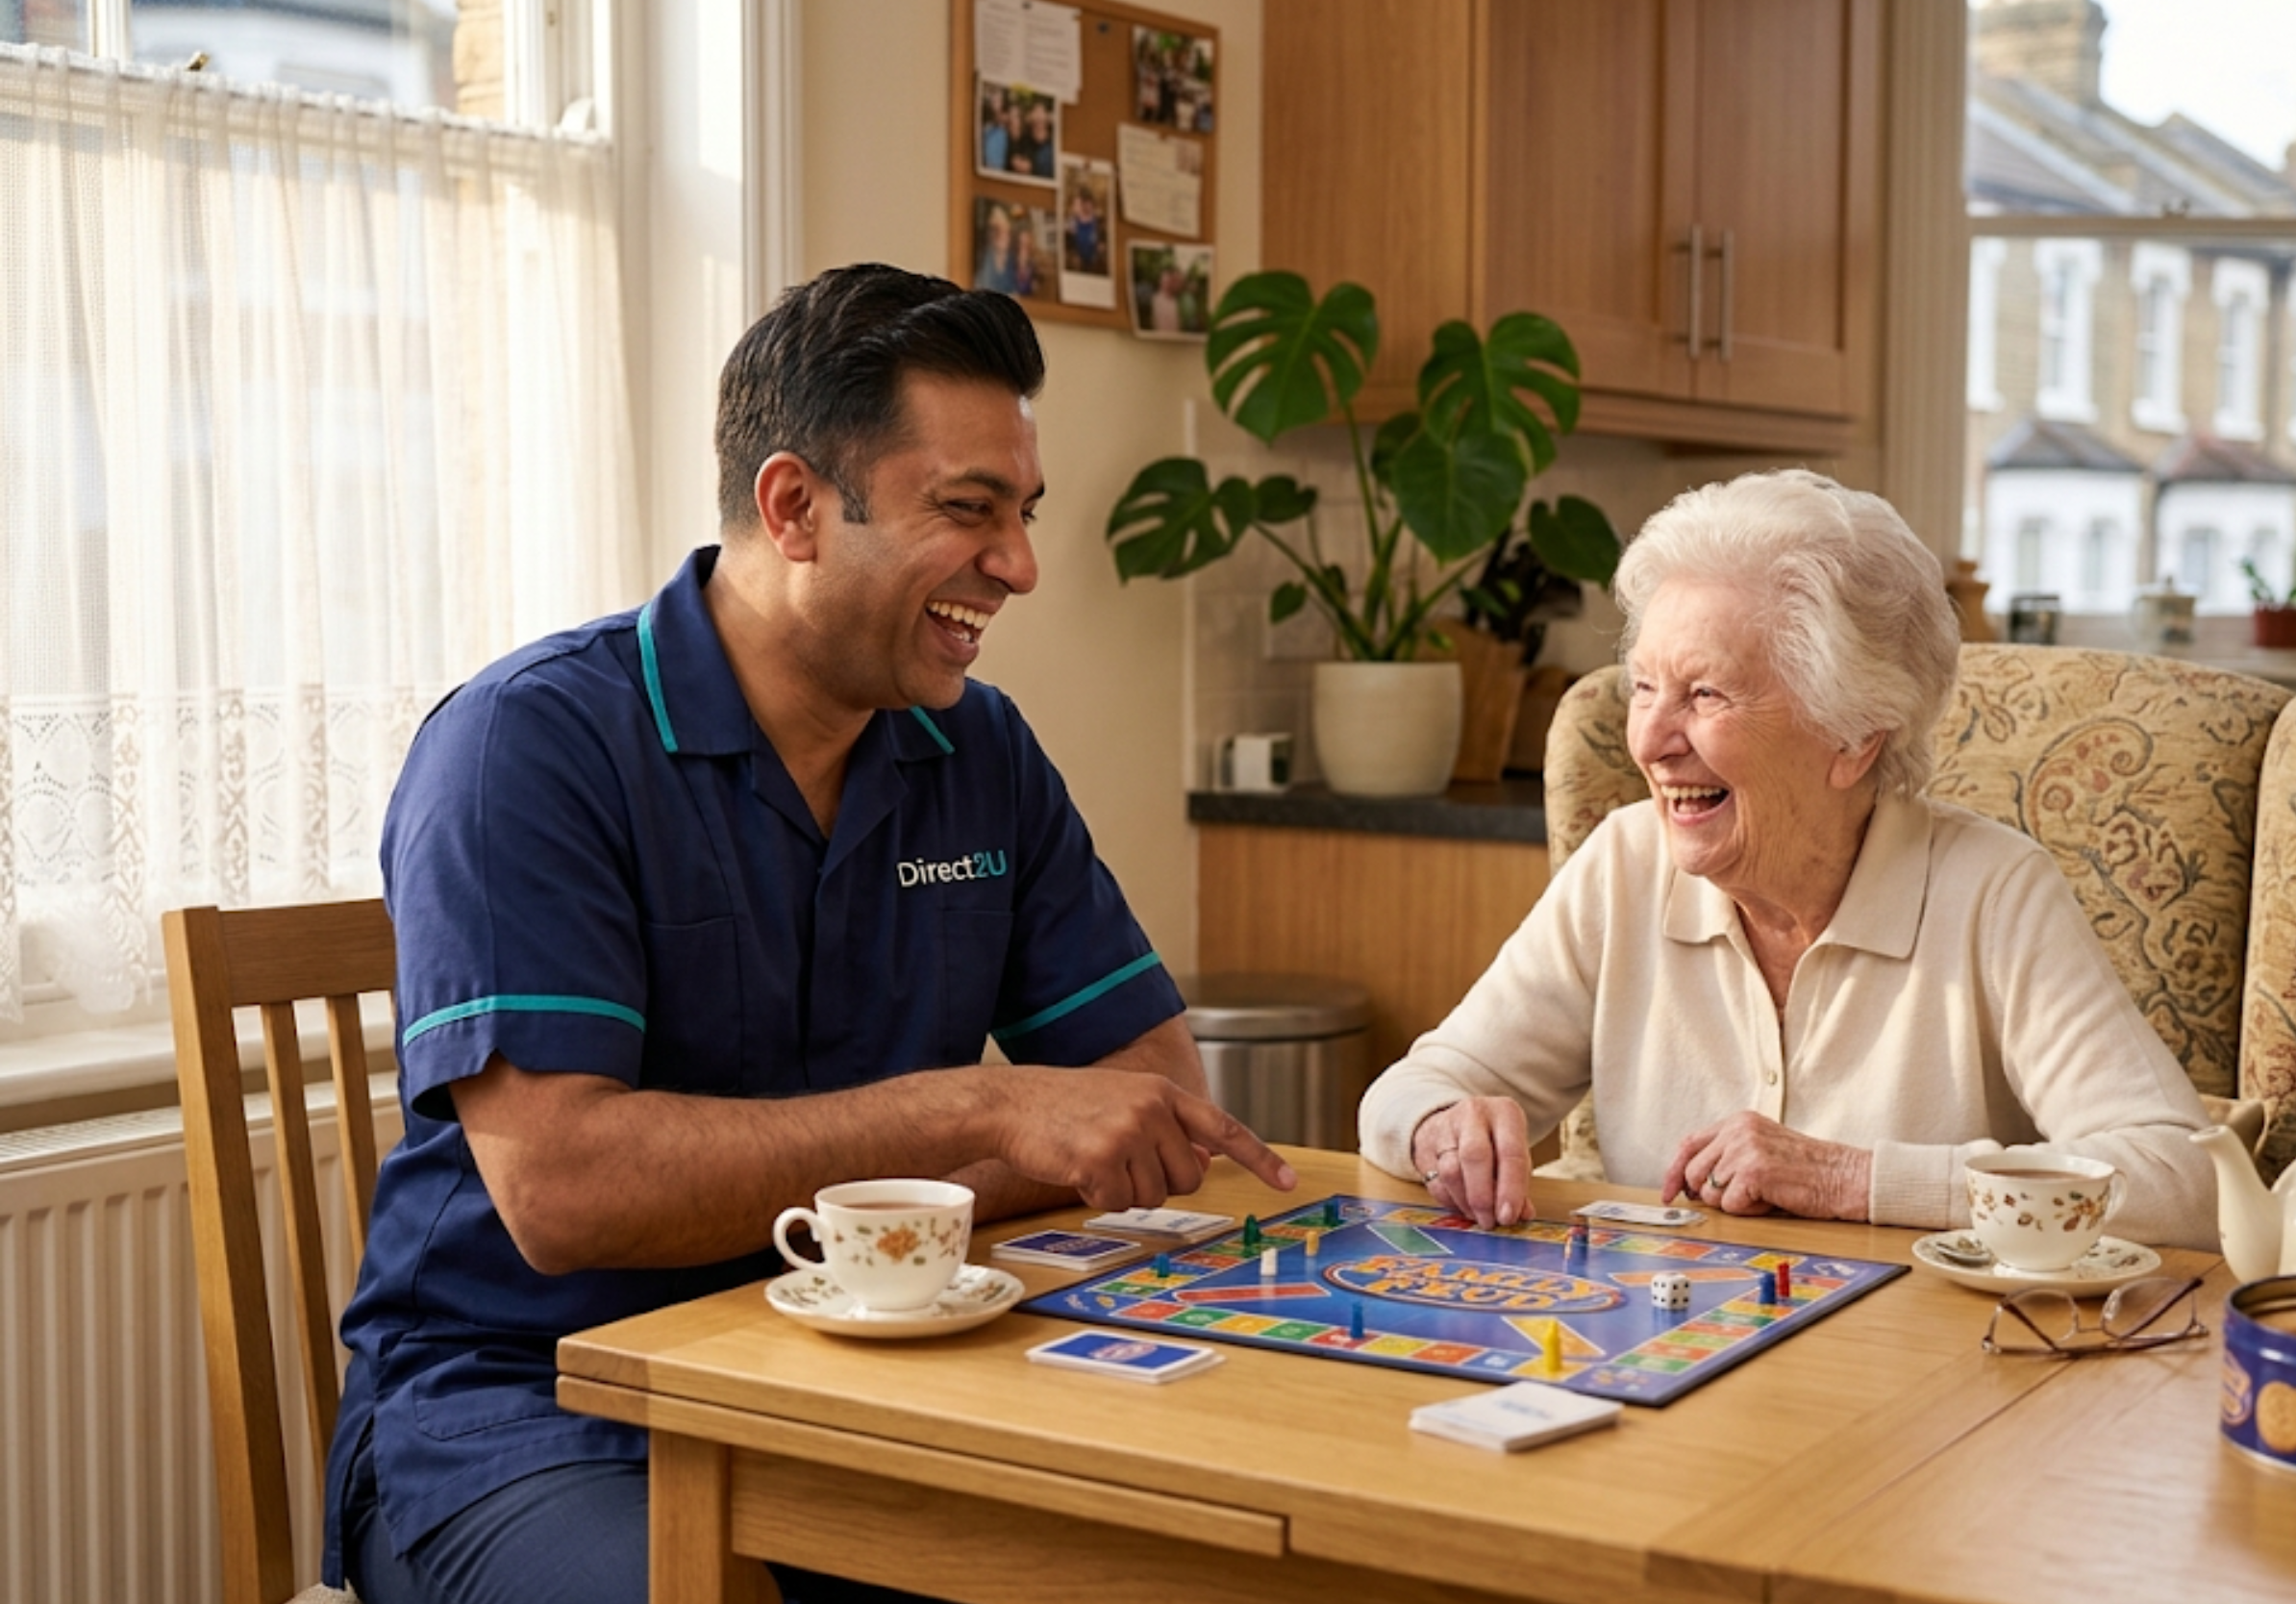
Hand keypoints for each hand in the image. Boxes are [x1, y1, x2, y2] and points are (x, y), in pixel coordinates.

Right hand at [992, 1068, 1295, 1210]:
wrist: (1010, 1103)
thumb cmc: (1065, 1107)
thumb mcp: (1124, 1101)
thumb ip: (1165, 1127)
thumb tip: (1202, 1164)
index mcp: (1163, 1092)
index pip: (1224, 1128)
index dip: (1260, 1158)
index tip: (1289, 1182)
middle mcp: (1153, 1108)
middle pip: (1188, 1179)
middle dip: (1158, 1182)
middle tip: (1120, 1162)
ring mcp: (1128, 1132)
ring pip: (1154, 1196)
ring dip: (1123, 1190)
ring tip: (1092, 1157)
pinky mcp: (1101, 1158)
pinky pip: (1117, 1204)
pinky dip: (1096, 1196)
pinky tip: (1077, 1169)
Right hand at [1409, 1097, 1531, 1227]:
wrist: (1456, 1122)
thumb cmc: (1494, 1141)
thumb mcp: (1513, 1152)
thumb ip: (1519, 1183)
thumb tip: (1522, 1214)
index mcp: (1504, 1113)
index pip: (1510, 1152)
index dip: (1511, 1188)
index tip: (1509, 1216)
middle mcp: (1473, 1114)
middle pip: (1474, 1156)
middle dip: (1483, 1196)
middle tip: (1490, 1222)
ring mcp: (1445, 1128)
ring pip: (1451, 1171)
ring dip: (1466, 1202)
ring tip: (1479, 1217)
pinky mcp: (1424, 1146)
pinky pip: (1435, 1182)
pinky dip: (1451, 1202)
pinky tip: (1463, 1208)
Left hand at [1660, 1111, 1871, 1220]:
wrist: (1842, 1175)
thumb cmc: (1806, 1169)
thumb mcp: (1761, 1147)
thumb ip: (1727, 1155)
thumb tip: (1690, 1184)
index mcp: (1737, 1121)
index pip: (1689, 1144)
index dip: (1674, 1171)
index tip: (1669, 1193)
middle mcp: (1737, 1130)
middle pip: (1694, 1173)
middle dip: (1710, 1194)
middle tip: (1741, 1197)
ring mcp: (1744, 1149)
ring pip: (1710, 1192)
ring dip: (1735, 1202)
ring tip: (1764, 1194)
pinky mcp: (1753, 1171)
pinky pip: (1730, 1205)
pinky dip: (1749, 1211)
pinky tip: (1771, 1200)